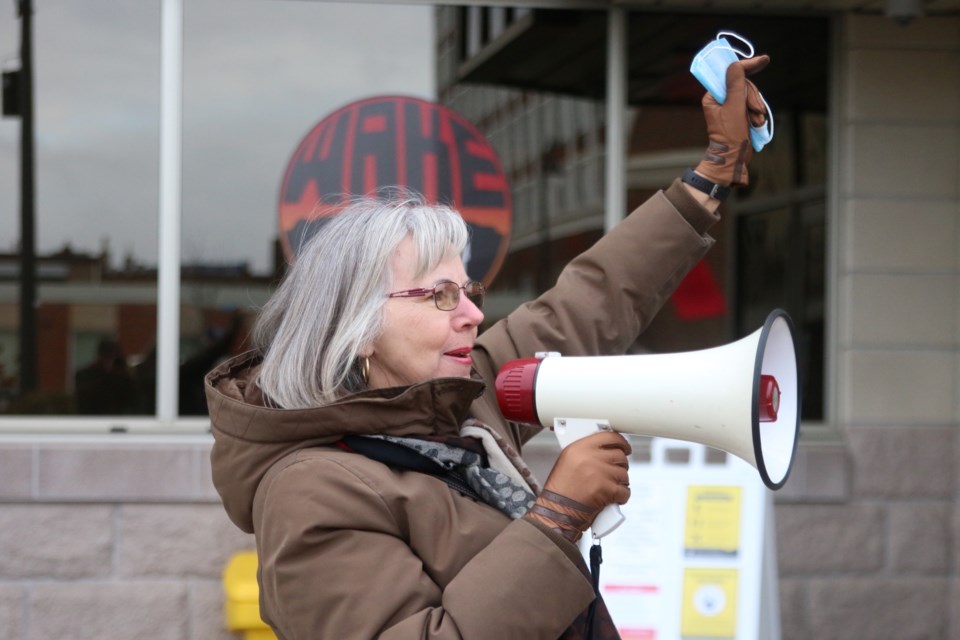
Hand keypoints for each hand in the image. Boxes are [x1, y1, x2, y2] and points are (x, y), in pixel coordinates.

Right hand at [524, 431, 630, 542]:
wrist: (557, 511)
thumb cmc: (560, 490)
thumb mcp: (567, 461)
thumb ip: (586, 452)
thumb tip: (606, 450)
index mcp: (579, 447)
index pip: (609, 437)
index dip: (621, 442)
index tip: (625, 448)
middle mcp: (590, 457)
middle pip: (620, 456)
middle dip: (620, 466)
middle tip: (614, 473)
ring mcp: (600, 473)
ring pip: (624, 474)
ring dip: (621, 482)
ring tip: (609, 488)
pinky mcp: (607, 490)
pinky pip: (625, 491)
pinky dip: (621, 496)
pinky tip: (612, 498)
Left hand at [695, 54, 769, 187]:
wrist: (733, 160)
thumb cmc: (731, 136)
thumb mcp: (734, 108)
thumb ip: (735, 85)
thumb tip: (735, 65)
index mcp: (713, 96)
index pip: (730, 74)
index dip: (747, 66)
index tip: (764, 59)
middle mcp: (720, 100)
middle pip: (743, 85)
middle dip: (752, 98)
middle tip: (756, 111)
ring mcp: (730, 108)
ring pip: (750, 96)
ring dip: (756, 108)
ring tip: (756, 121)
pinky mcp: (740, 115)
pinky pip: (753, 106)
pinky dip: (757, 114)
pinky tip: (756, 124)